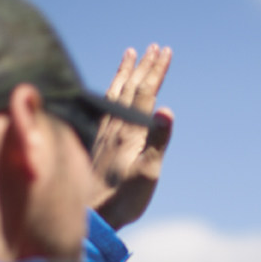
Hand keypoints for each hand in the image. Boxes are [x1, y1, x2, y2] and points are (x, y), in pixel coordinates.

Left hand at [91, 44, 174, 229]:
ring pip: (114, 92)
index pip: (145, 92)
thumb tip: (167, 111)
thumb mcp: (148, 173)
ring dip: (125, 72)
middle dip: (144, 66)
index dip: (156, 71)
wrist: (93, 214)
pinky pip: (104, 104)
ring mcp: (104, 132)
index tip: (165, 51)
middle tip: (155, 46)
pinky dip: (111, 88)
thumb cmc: (124, 198)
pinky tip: (111, 87)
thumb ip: (157, 141)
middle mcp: (115, 126)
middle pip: (130, 87)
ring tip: (130, 53)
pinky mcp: (97, 140)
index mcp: (130, 131)